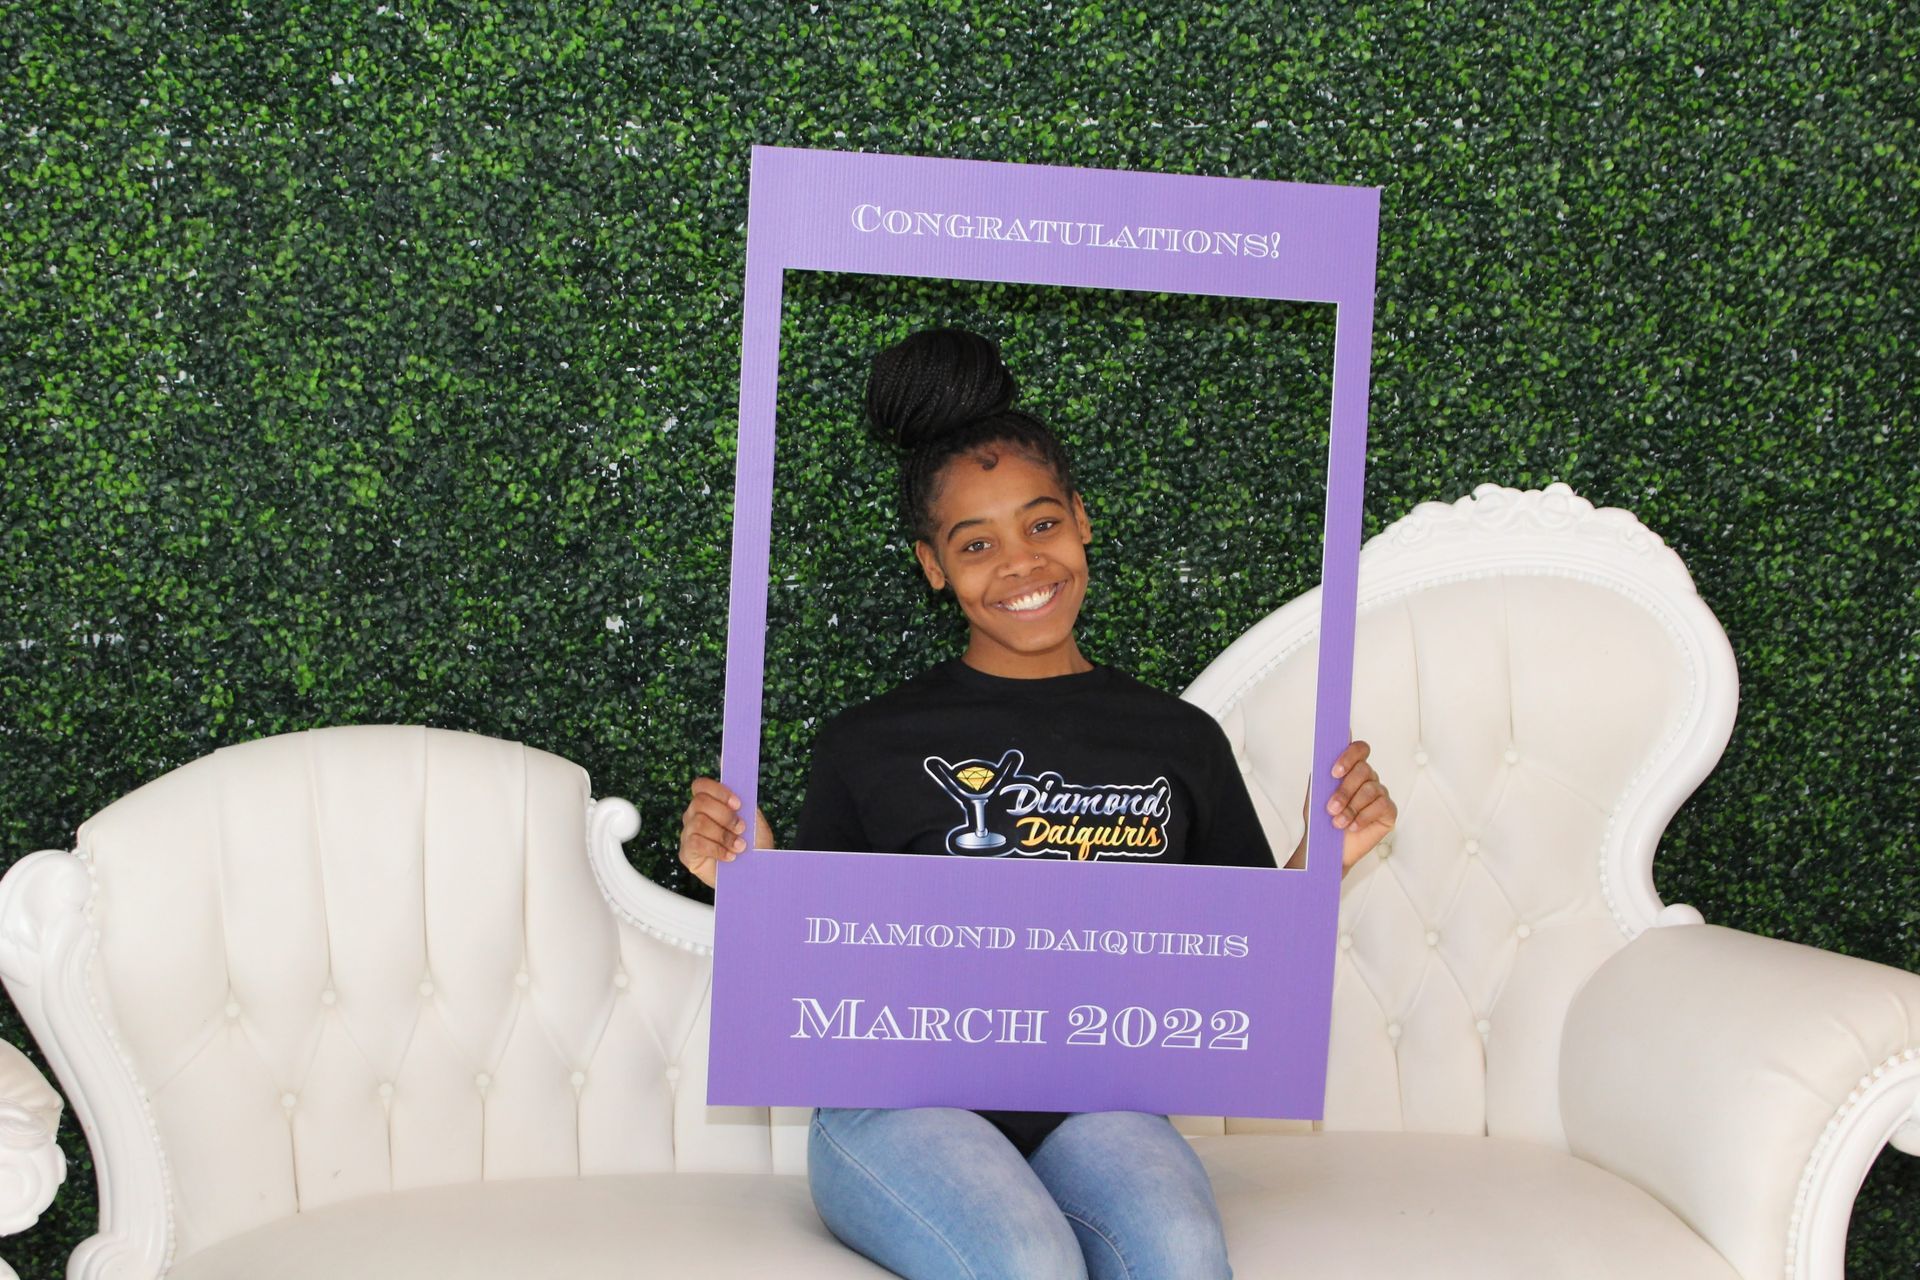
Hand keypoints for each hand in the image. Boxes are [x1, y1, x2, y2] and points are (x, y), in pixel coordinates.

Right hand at [678, 777, 775, 888]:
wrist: (754, 873)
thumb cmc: (754, 845)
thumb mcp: (754, 821)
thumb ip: (745, 805)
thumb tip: (739, 791)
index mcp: (710, 803)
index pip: (701, 786)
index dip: (719, 791)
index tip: (738, 804)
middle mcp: (694, 815)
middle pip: (699, 803)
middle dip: (724, 815)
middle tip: (742, 828)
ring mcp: (688, 834)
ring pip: (698, 823)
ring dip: (723, 835)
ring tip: (739, 846)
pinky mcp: (686, 853)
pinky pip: (695, 843)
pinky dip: (716, 849)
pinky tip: (729, 856)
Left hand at [1327, 740, 1395, 873]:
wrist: (1327, 848)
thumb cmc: (1321, 820)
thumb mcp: (1316, 796)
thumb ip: (1321, 775)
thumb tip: (1324, 757)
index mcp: (1351, 770)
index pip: (1359, 750)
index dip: (1349, 756)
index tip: (1334, 772)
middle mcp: (1368, 778)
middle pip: (1364, 770)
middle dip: (1345, 790)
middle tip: (1331, 808)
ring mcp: (1379, 793)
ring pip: (1370, 789)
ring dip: (1351, 807)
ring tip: (1338, 822)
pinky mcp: (1388, 811)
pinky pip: (1381, 805)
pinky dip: (1363, 817)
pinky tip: (1353, 826)